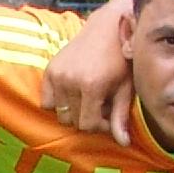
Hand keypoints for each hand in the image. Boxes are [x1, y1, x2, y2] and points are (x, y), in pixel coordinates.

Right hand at [41, 0, 136, 144]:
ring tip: (89, 99)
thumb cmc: (121, 59)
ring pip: (60, 113)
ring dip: (74, 111)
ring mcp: (57, 75)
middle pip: (73, 121)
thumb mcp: (126, 88)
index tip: (110, 116)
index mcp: (92, 85)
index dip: (101, 126)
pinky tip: (73, 93)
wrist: (108, 28)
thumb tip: (123, 143)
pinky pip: (47, 101)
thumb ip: (121, 117)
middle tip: (101, 106)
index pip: (88, 125)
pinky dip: (58, 102)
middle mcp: (70, 81)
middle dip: (88, 119)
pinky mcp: (49, 70)